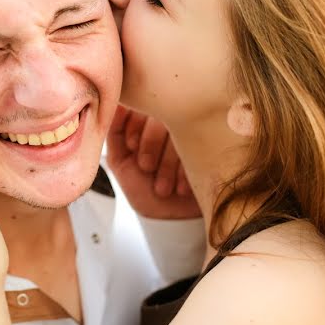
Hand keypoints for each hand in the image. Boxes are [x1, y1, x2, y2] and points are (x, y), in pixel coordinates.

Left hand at [106, 105, 200, 219]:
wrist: (171, 217)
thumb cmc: (144, 187)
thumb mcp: (120, 161)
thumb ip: (114, 133)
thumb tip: (115, 106)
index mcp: (149, 122)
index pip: (144, 106)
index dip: (135, 125)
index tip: (131, 147)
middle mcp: (172, 122)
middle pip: (162, 116)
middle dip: (151, 143)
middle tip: (146, 168)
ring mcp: (194, 133)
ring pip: (181, 131)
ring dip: (168, 162)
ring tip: (163, 188)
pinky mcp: (211, 146)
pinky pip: (200, 147)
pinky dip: (186, 170)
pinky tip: (181, 187)